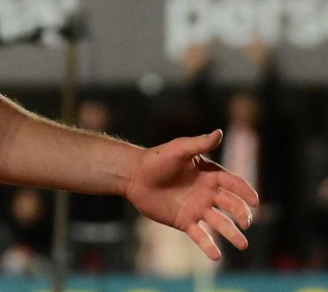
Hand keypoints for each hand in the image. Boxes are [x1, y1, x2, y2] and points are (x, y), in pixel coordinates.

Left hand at [125, 130, 258, 259]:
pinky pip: (200, 235)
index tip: (255, 201)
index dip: (245, 192)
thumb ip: (199, 144)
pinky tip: (217, 256)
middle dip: (241, 214)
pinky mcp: (184, 221)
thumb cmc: (156, 159)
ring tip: (243, 245)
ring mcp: (197, 208)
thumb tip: (219, 132)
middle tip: (246, 222)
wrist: (133, 176)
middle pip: (231, 205)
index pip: (233, 184)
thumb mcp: (179, 149)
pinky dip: (209, 246)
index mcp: (210, 175)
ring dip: (232, 234)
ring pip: (220, 223)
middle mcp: (207, 193)